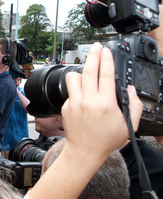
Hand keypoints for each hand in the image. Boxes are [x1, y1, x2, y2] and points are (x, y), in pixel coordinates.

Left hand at [62, 42, 142, 159]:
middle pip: (88, 70)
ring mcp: (74, 103)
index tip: (107, 51)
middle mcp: (88, 101)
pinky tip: (83, 92)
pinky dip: (77, 88)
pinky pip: (71, 91)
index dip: (106, 59)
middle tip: (96, 47)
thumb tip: (129, 89)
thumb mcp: (129, 125)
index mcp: (105, 104)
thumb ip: (134, 105)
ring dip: (81, 71)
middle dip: (93, 55)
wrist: (84, 151)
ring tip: (87, 70)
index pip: (105, 74)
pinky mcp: (65, 107)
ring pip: (74, 77)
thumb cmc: (106, 140)